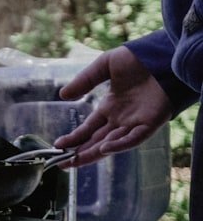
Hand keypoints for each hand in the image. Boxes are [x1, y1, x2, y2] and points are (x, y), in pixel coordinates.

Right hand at [52, 46, 171, 166]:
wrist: (162, 56)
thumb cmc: (136, 59)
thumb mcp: (104, 66)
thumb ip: (84, 80)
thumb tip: (62, 95)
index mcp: (109, 107)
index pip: (88, 128)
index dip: (74, 138)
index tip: (58, 145)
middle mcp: (120, 119)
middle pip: (97, 141)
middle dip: (80, 153)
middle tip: (63, 164)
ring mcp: (135, 123)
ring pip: (112, 144)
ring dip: (95, 153)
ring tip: (77, 161)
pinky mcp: (150, 123)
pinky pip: (134, 138)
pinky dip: (120, 144)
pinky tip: (105, 148)